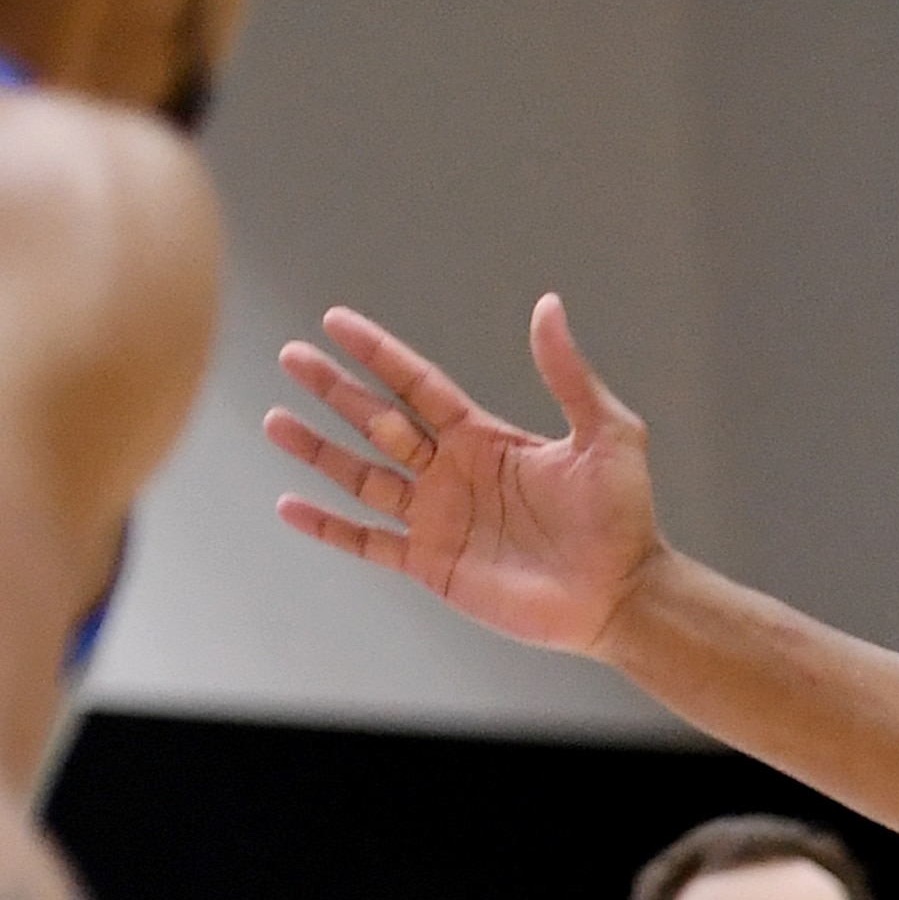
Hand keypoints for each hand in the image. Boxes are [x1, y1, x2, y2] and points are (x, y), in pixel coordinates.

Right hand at [267, 294, 663, 655]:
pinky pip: (369, 543)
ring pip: (362, 476)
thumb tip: (548, 305)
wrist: (623, 594)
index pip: (417, 385)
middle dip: (334, 390)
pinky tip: (288, 504)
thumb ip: (569, 374)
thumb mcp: (605, 435)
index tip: (335, 321)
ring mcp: (439, 519)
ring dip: (318, 450)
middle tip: (290, 356)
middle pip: (378, 421)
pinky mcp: (434, 565)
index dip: (378, 354)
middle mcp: (452, 473)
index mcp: (483, 438)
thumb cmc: (624, 518)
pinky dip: (329, 527)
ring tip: (274, 421)